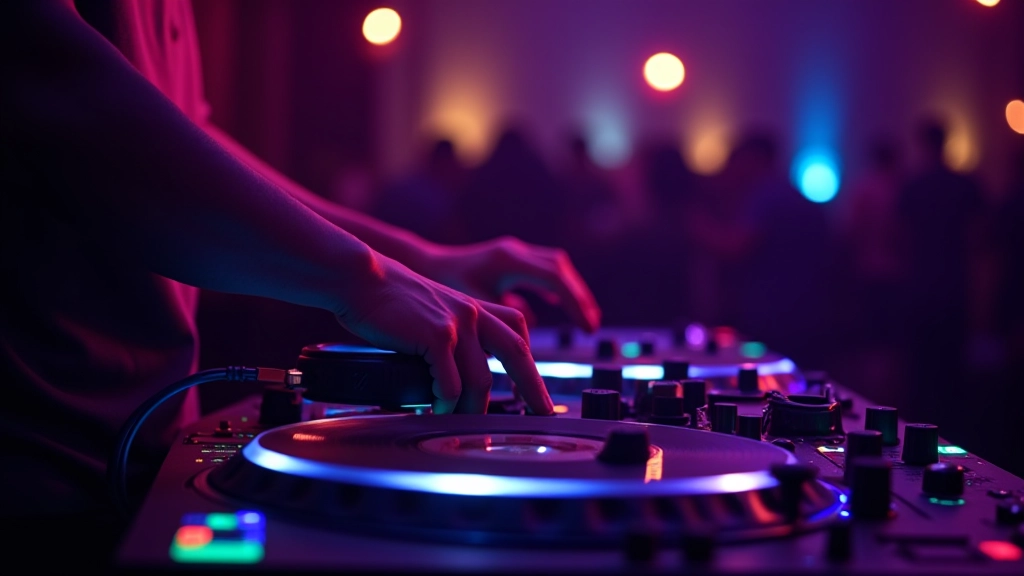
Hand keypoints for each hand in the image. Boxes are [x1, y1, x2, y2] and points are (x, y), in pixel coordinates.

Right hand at [335, 252, 552, 414]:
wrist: (361, 279)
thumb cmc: (387, 300)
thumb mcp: (432, 311)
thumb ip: (452, 335)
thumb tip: (459, 377)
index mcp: (475, 307)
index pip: (517, 334)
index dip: (530, 361)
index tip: (536, 387)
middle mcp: (474, 313)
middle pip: (517, 354)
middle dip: (533, 388)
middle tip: (542, 412)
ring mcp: (458, 323)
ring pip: (480, 380)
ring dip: (472, 409)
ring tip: (464, 425)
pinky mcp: (437, 335)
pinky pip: (450, 384)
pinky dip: (445, 404)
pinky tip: (436, 410)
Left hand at [414, 237, 600, 332]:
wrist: (421, 264)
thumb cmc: (441, 285)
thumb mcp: (472, 305)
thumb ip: (501, 320)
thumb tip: (526, 342)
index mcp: (508, 261)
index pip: (555, 280)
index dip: (575, 304)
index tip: (587, 328)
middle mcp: (513, 252)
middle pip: (560, 269)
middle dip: (578, 296)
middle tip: (591, 324)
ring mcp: (511, 253)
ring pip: (553, 267)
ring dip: (569, 291)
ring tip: (582, 317)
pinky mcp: (506, 260)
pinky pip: (540, 269)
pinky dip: (552, 287)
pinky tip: (552, 303)